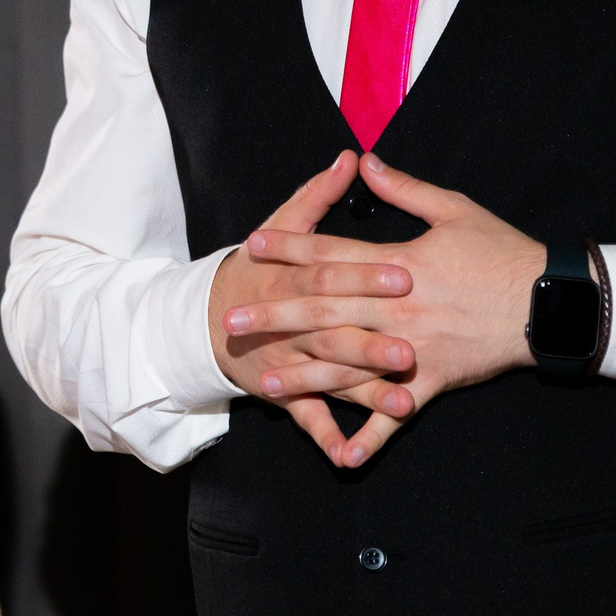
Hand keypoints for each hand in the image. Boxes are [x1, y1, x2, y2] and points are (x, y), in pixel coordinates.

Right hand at [208, 153, 417, 467]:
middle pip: (331, 331)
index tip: (404, 275)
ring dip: (363, 394)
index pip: (331, 273)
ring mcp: (286, 360)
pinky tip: (351, 457)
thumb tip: (352, 158)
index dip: (365, 275)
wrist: (205, 316)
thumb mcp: (280, 223)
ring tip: (403, 401)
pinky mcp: (283, 392)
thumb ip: (317, 195)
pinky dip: (327, 437)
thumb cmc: (255, 268)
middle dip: (369, 343)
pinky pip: (307, 418)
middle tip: (409, 349)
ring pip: (327, 379)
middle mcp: (289, 322)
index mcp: (292, 277)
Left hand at [225, 153, 543, 466]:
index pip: (333, 253)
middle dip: (276, 316)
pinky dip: (370, 436)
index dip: (291, 248)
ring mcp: (412, 349)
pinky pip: (396, 415)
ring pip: (348, 366)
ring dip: (305, 377)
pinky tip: (342, 455)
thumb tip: (366, 162)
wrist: (549, 302)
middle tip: (232, 322)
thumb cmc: (501, 252)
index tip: (254, 246)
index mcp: (398, 264)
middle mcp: (396, 309)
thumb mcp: (454, 209)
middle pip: (325, 311)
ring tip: (265, 383)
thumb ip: (405, 189)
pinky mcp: (431, 381)